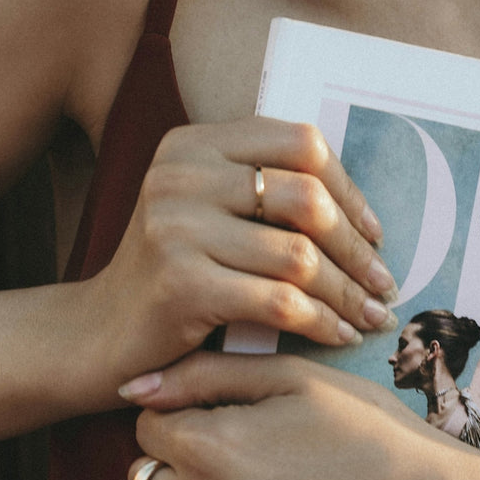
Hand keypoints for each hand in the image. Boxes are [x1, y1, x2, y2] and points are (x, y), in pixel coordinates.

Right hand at [79, 118, 398, 399]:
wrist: (97, 334)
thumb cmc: (171, 276)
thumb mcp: (207, 212)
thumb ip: (262, 192)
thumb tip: (358, 209)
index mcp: (193, 143)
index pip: (300, 144)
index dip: (349, 189)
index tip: (373, 233)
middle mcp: (180, 174)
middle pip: (306, 198)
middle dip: (356, 247)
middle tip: (383, 283)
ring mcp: (175, 227)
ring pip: (299, 256)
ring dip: (347, 293)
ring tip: (371, 316)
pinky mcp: (181, 284)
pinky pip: (280, 302)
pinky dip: (321, 323)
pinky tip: (339, 336)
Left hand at [120, 352, 469, 479]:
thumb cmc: (368, 434)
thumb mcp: (294, 379)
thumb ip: (206, 374)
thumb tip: (133, 387)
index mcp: (209, 443)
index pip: (147, 425)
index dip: (183, 418)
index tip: (224, 424)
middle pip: (139, 479)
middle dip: (174, 467)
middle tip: (231, 465)